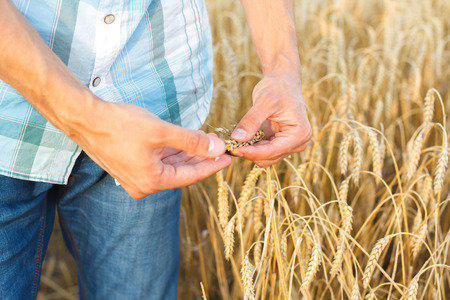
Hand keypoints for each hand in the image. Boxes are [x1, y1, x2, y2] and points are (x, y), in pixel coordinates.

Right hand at [69, 101, 230, 198]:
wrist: (85, 118)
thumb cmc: (120, 124)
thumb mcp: (162, 132)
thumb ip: (192, 141)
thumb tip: (217, 148)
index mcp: (152, 182)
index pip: (191, 176)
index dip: (212, 165)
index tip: (229, 157)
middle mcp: (144, 186)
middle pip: (181, 172)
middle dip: (201, 158)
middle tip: (219, 145)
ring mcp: (136, 179)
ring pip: (170, 167)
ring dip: (188, 154)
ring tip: (206, 141)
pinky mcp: (130, 168)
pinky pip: (158, 163)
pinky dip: (173, 154)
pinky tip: (186, 143)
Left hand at [230, 72, 311, 166]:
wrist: (283, 81)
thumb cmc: (277, 87)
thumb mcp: (263, 101)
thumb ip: (251, 121)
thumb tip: (237, 139)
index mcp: (300, 133)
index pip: (273, 151)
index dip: (252, 152)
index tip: (233, 149)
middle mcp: (298, 143)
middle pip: (270, 157)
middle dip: (250, 152)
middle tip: (229, 145)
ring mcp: (290, 145)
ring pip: (266, 158)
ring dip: (250, 151)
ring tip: (235, 141)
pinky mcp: (281, 143)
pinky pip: (264, 152)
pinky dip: (252, 148)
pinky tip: (241, 140)